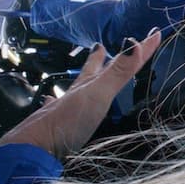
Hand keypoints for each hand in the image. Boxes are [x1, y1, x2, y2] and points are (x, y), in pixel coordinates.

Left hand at [0, 31, 161, 159]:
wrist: (31, 150)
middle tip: (99, 47)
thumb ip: (118, 72)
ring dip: (80, 81)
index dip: (137, 49)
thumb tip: (134, 42)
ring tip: (82, 74)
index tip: (153, 34)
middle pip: (88, 71)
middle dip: (96, 60)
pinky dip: (54, 102)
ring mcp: (61, 110)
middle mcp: (74, 93)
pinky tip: (49, 101)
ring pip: (72, 90)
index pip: (118, 62)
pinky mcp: (51, 129)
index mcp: (88, 84)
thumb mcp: (98, 94)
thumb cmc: (67, 121)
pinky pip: (53, 110)